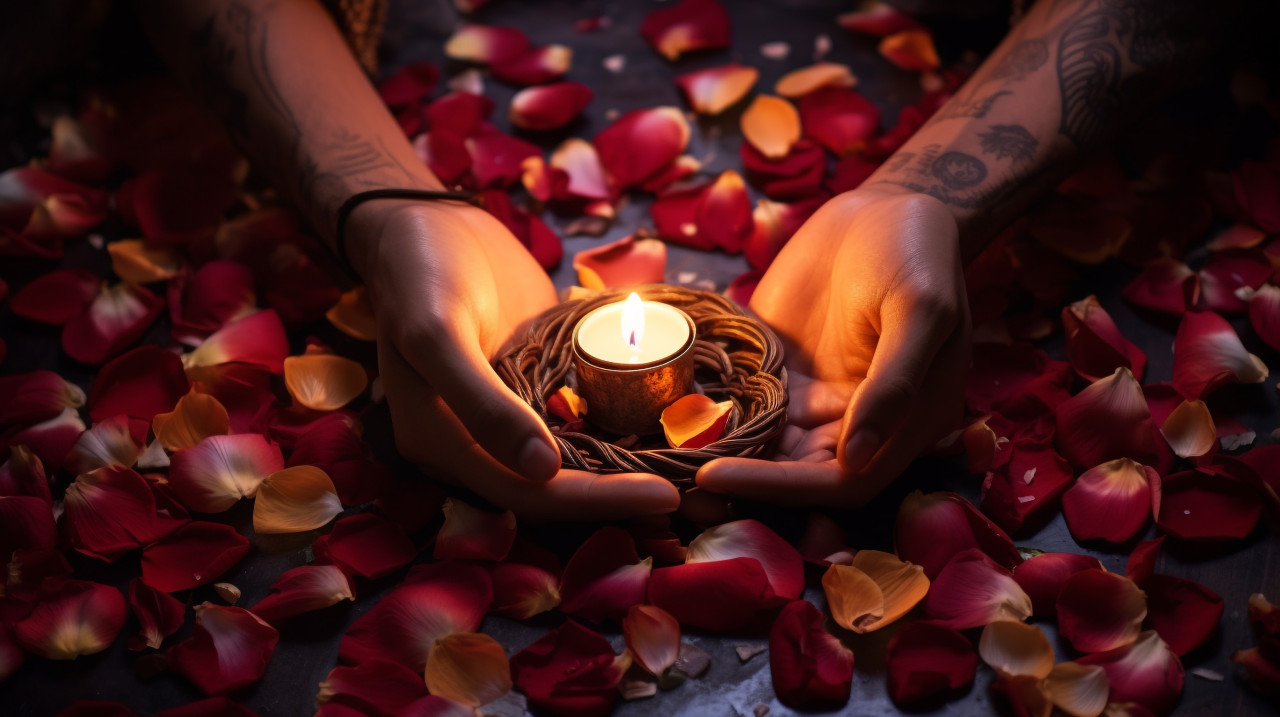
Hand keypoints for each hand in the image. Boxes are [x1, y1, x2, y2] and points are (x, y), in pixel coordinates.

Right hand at [353, 201, 679, 520]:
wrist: (426, 221)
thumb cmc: (420, 271)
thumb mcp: (437, 332)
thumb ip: (482, 404)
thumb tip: (543, 471)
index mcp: (443, 446)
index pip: (529, 494)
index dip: (595, 501)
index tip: (664, 495)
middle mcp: (478, 446)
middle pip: (559, 490)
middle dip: (624, 497)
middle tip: (702, 496)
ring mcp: (512, 417)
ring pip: (577, 462)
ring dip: (632, 472)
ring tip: (700, 474)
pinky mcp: (538, 389)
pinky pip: (583, 420)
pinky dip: (625, 430)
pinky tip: (675, 431)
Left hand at [697, 188, 970, 506]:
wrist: (883, 209)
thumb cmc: (917, 254)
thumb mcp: (919, 310)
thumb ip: (894, 384)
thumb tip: (856, 456)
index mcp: (905, 426)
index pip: (840, 481)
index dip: (781, 489)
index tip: (716, 476)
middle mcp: (856, 425)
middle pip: (796, 476)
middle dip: (739, 484)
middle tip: (672, 485)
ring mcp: (815, 401)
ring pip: (765, 449)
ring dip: (719, 457)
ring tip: (659, 462)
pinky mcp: (782, 375)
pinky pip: (745, 406)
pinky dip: (711, 417)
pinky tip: (666, 418)